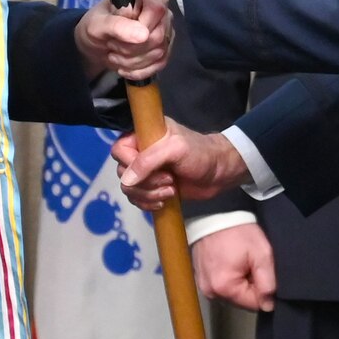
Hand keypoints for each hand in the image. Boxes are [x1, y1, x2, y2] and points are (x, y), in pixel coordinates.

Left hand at [75, 0, 173, 81]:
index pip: (155, 11)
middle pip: (158, 36)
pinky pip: (161, 63)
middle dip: (130, 49)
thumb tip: (143, 34)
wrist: (96, 43)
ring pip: (159, 52)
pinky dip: (140, 71)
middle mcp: (161, 8)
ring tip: (115, 55)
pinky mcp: (166, 46)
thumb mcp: (97, 25)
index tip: (113, 36)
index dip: (136, 30)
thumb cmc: (95, 26)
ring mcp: (166, 28)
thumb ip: (117, 25)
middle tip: (111, 46)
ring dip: (132, 62)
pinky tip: (125, 68)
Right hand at [112, 119, 249, 207]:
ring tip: (171, 190)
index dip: (129, 163)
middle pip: (122, 173)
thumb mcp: (175, 149)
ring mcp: (146, 172)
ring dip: (149, 194)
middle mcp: (141, 152)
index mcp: (143, 135)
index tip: (150, 169)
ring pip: (129, 189)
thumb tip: (126, 181)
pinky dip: (148, 203)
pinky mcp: (152, 188)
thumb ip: (148, 161)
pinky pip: (137, 200)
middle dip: (145, 182)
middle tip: (169, 180)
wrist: (219, 173)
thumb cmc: (200, 153)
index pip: (119, 149)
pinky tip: (165, 201)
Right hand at [192, 224, 276, 313]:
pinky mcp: (200, 278)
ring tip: (240, 261)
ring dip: (239, 282)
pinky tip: (231, 262)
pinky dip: (228, 278)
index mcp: (224, 287)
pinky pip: (220, 286)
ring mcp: (202, 285)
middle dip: (250, 286)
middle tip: (251, 264)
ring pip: (231, 294)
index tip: (261, 271)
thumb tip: (268, 306)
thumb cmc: (240, 232)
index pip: (253, 304)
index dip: (263, 290)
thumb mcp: (262, 255)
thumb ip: (267, 283)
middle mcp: (210, 291)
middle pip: (240, 300)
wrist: (216, 214)